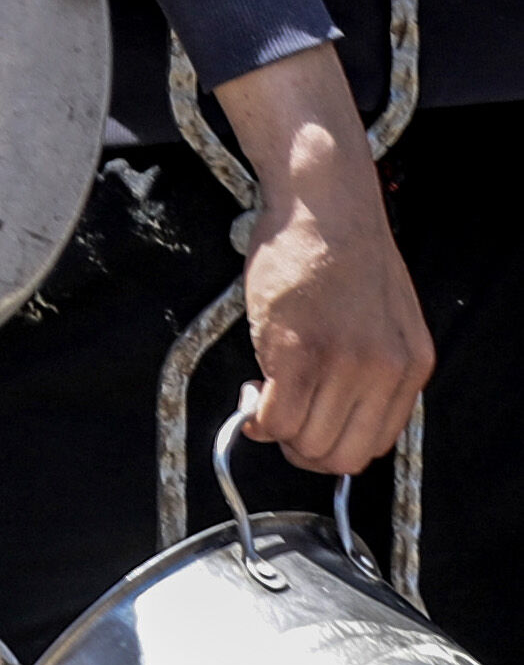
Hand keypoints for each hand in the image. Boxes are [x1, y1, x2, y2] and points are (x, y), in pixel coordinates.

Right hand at [240, 173, 436, 481]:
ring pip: (301, 442)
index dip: (332, 445)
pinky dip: (255, 415)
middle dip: (300, 448)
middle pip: (337, 456)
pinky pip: (272, 419)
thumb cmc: (345, 257)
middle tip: (281, 416)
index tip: (310, 423)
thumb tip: (328, 416)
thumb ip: (370, 371)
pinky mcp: (297, 353)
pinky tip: (253, 387)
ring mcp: (342, 363)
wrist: (323, 208)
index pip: (374, 445)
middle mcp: (385, 370)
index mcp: (412, 365)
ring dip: (275, 428)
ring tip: (266, 391)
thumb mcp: (384, 322)